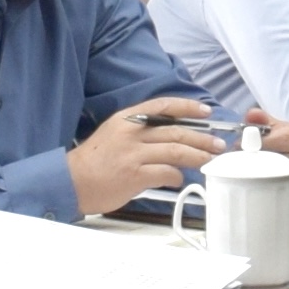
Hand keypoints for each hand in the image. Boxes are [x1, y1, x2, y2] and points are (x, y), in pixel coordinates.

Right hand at [69, 95, 227, 216]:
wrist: (70, 182)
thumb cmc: (93, 161)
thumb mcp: (113, 133)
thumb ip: (139, 132)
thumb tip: (169, 138)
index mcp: (127, 120)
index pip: (163, 106)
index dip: (188, 107)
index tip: (206, 111)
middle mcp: (132, 134)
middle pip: (176, 131)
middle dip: (202, 137)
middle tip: (218, 144)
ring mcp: (134, 155)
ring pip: (176, 151)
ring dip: (198, 156)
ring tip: (210, 159)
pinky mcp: (135, 176)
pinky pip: (166, 173)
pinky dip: (177, 176)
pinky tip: (179, 179)